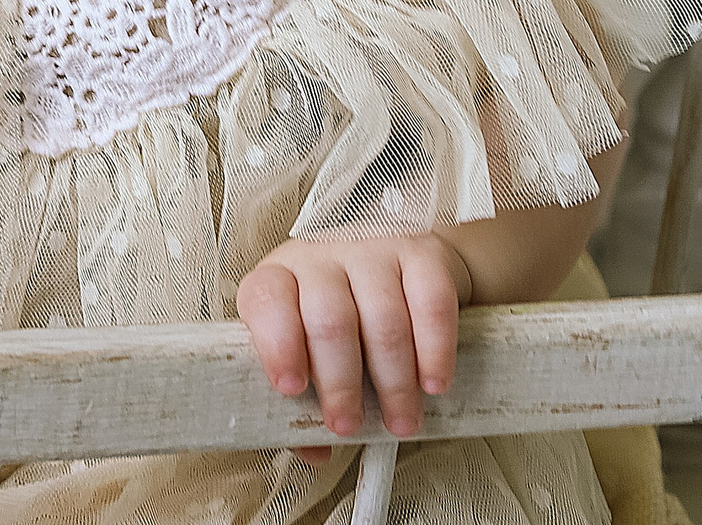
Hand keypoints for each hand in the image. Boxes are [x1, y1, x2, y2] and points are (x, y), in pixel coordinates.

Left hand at [236, 230, 472, 461]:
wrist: (400, 266)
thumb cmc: (345, 319)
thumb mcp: (309, 348)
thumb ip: (303, 399)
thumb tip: (313, 450)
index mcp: (281, 278)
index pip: (266, 300)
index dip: (277, 345)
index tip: (292, 389)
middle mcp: (323, 259)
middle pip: (329, 319)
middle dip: (340, 383)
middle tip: (348, 424)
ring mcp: (372, 252)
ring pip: (384, 318)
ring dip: (393, 381)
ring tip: (400, 420)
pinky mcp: (421, 256)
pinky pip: (432, 303)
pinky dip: (434, 350)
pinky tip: (433, 382)